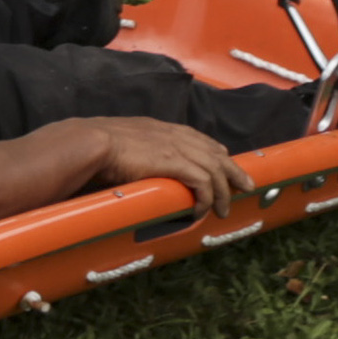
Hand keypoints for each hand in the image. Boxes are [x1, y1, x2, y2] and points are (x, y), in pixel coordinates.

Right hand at [72, 117, 251, 211]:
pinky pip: (202, 182)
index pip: (199, 138)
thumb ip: (135, 149)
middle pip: (215, 152)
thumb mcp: (122, 141)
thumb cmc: (97, 145)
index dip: (216, 152)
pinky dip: (205, 198)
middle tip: (246, 185)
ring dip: (222, 192)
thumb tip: (132, 163)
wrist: (91, 142)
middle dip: (233, 170)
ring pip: (214, 169)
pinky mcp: (175, 163)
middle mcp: (175, 134)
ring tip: (223, 209)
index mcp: (162, 128)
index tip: (225, 162)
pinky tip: (201, 210)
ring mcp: (177, 147)